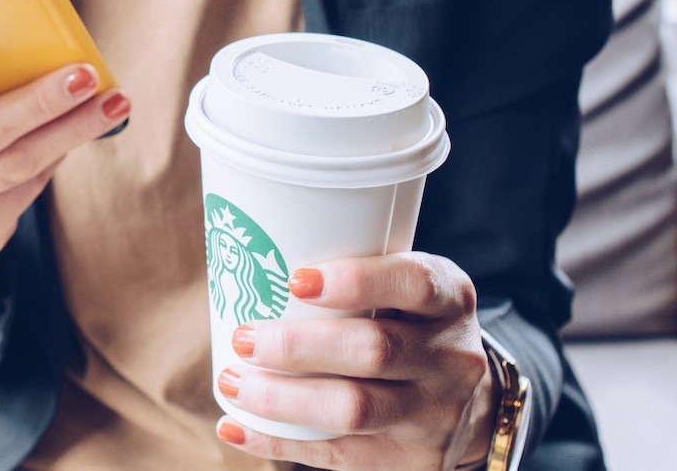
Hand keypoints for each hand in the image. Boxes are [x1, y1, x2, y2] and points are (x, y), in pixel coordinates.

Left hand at [214, 252, 496, 470]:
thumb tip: (247, 256)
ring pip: (353, 410)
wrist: (474, 402)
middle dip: (297, 346)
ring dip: (280, 398)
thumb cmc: (410, 325)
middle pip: (374, 351)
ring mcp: (434, 415)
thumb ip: (353, 274)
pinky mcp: (410, 460)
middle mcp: (451, 358)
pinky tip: (234, 426)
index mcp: (450, 299)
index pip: (415, 284)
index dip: (357, 281)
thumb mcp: (407, 289)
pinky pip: (337, 456)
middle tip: (243, 337)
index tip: (294, 281)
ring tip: (231, 381)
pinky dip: (276, 442)